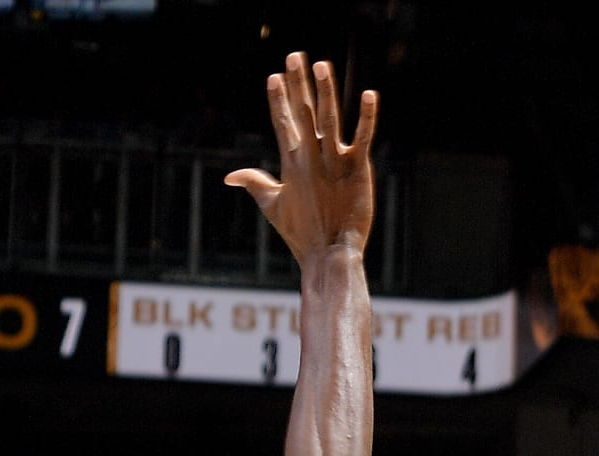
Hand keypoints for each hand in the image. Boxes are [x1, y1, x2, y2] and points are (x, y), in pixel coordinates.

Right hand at [226, 55, 377, 265]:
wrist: (329, 256)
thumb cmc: (301, 235)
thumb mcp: (273, 206)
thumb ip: (254, 184)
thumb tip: (228, 176)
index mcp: (292, 164)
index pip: (283, 123)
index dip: (279, 99)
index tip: (275, 76)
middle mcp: (311, 158)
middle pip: (303, 113)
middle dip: (298, 84)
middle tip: (295, 56)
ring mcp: (334, 162)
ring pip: (329, 119)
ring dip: (324, 90)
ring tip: (321, 65)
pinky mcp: (357, 170)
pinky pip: (363, 138)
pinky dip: (367, 117)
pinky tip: (369, 94)